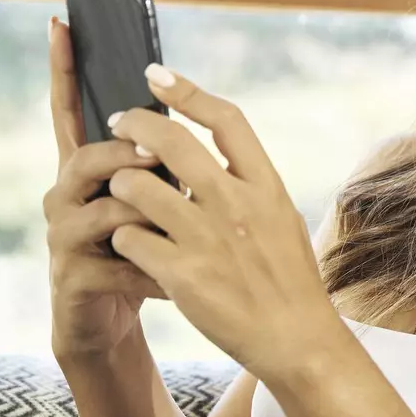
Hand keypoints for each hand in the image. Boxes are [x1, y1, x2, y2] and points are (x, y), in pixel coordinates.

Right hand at [44, 16, 166, 360]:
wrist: (109, 325)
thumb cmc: (138, 255)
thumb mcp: (151, 203)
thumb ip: (156, 164)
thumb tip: (187, 112)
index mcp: (85, 172)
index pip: (69, 111)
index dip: (63, 69)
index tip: (61, 22)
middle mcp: (64, 197)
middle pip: (85, 158)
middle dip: (122, 153)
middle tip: (155, 151)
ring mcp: (63, 238)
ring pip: (100, 209)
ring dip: (143, 212)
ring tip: (177, 222)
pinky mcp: (73, 278)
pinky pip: (118, 263)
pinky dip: (155, 271)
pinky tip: (177, 285)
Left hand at [105, 64, 346, 384]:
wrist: (298, 341)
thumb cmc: (290, 281)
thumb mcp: (284, 219)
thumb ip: (251, 184)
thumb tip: (217, 151)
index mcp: (266, 186)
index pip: (225, 119)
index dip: (187, 91)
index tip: (156, 75)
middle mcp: (237, 205)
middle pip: (171, 141)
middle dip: (135, 124)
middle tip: (117, 122)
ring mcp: (207, 240)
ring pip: (136, 187)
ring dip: (120, 184)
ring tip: (119, 193)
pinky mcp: (182, 276)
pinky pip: (130, 239)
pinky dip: (123, 237)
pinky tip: (129, 245)